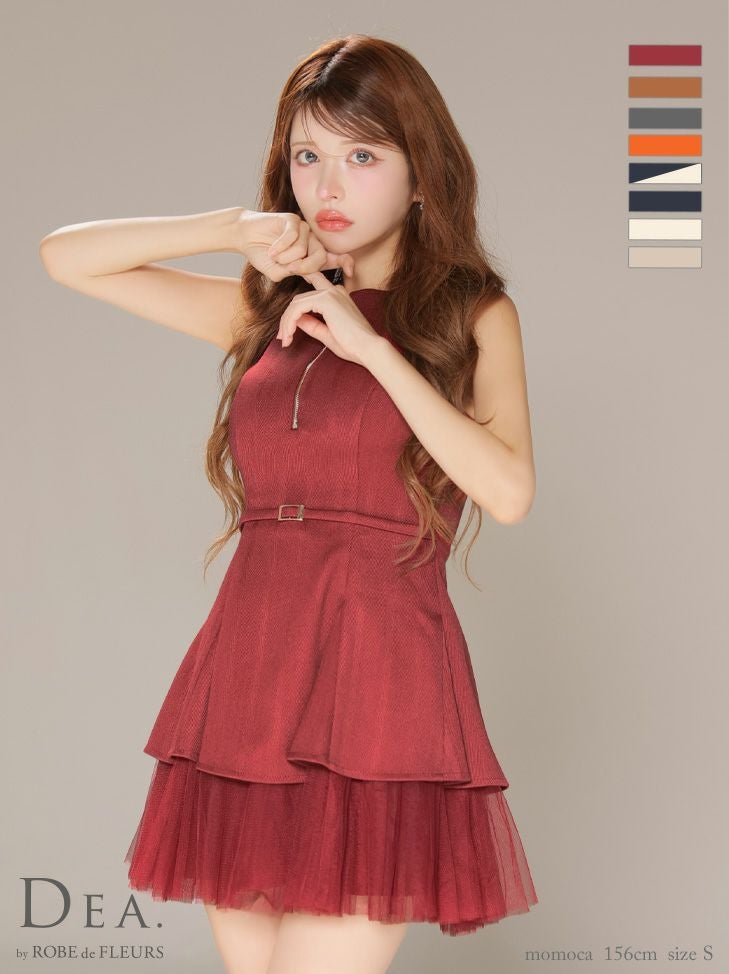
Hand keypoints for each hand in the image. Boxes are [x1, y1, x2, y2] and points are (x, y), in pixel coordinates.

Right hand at [235, 209, 354, 282]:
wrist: (245, 237)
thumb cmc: (262, 255)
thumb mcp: (279, 272)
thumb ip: (294, 273)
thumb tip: (310, 274)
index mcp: (311, 254)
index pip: (334, 258)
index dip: (345, 263)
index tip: (351, 272)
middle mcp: (311, 241)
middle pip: (319, 257)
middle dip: (303, 267)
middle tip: (287, 268)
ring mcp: (304, 229)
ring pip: (302, 249)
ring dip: (284, 257)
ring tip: (274, 255)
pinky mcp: (293, 219)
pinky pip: (292, 237)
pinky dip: (280, 247)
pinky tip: (271, 250)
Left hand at [276, 271, 380, 366]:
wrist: (368, 348)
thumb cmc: (353, 345)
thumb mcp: (326, 333)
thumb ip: (311, 324)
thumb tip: (295, 320)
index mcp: (337, 296)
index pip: (308, 297)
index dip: (294, 311)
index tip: (286, 330)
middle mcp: (333, 290)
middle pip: (299, 299)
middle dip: (287, 318)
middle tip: (282, 338)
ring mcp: (329, 293)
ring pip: (296, 303)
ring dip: (286, 322)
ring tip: (285, 340)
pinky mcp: (325, 300)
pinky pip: (298, 307)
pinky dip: (289, 321)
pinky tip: (289, 335)